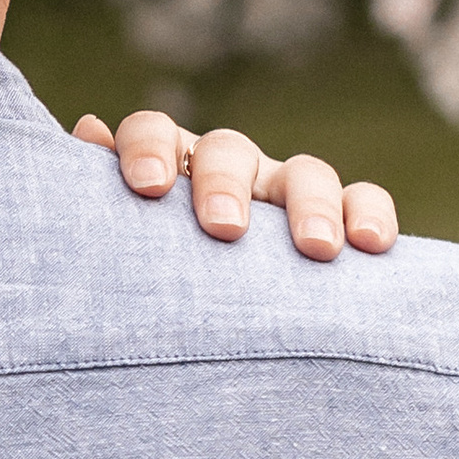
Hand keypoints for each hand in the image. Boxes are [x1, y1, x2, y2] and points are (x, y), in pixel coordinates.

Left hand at [75, 109, 398, 260]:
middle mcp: (227, 170)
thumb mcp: (116, 242)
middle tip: (223, 229)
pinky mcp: (339, 220)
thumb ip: (94, 195)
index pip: (153, 131)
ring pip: (304, 172)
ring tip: (315, 248)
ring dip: (310, 205)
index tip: (145, 188)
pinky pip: (363, 202)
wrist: (211, 328)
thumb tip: (87, 130)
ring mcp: (283, 192)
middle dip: (225, 184)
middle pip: (228, 149)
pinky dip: (370, 215)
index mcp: (166, 168)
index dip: (148, 150)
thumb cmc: (150, 277)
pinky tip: (371, 246)